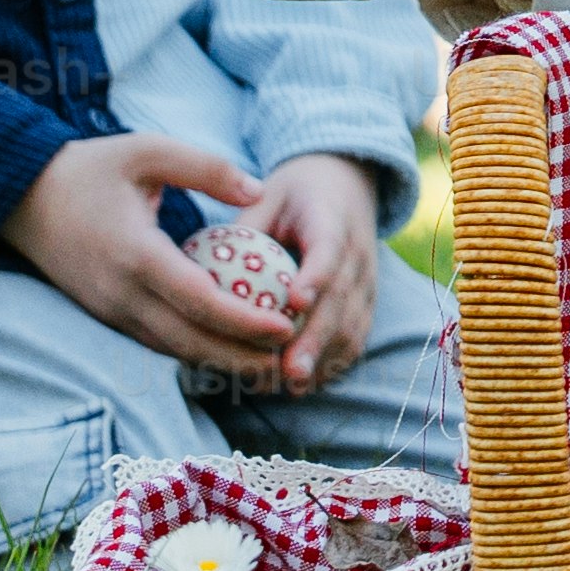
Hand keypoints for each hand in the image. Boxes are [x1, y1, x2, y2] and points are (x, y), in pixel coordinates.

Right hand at [8, 130, 298, 375]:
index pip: (199, 301)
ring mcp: (110, 311)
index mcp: (136, 254)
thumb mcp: (148, 150)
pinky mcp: (106, 316)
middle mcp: (122, 294)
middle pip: (190, 340)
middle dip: (242, 356)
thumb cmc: (90, 168)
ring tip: (269, 364)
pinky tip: (227, 350)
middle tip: (290, 357)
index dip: (244, 321)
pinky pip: (156, 342)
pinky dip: (194, 351)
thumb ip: (205, 167)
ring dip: (221, 361)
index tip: (284, 327)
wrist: (21, 197)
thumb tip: (257, 189)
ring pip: (173, 349)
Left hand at [229, 150, 387, 394]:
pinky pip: (356, 337)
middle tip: (290, 371)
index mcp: (332, 221)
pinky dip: (333, 363)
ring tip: (292, 386)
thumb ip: (244, 228)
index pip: (329, 251)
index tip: (294, 304)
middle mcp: (358, 253)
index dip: (315, 278)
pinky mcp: (367, 301)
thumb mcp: (267, 196)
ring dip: (325, 358)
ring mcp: (367, 280)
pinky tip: (305, 385)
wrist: (345, 183)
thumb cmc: (293, 194)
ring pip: (353, 325)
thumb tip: (202, 264)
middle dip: (317, 339)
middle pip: (343, 300)